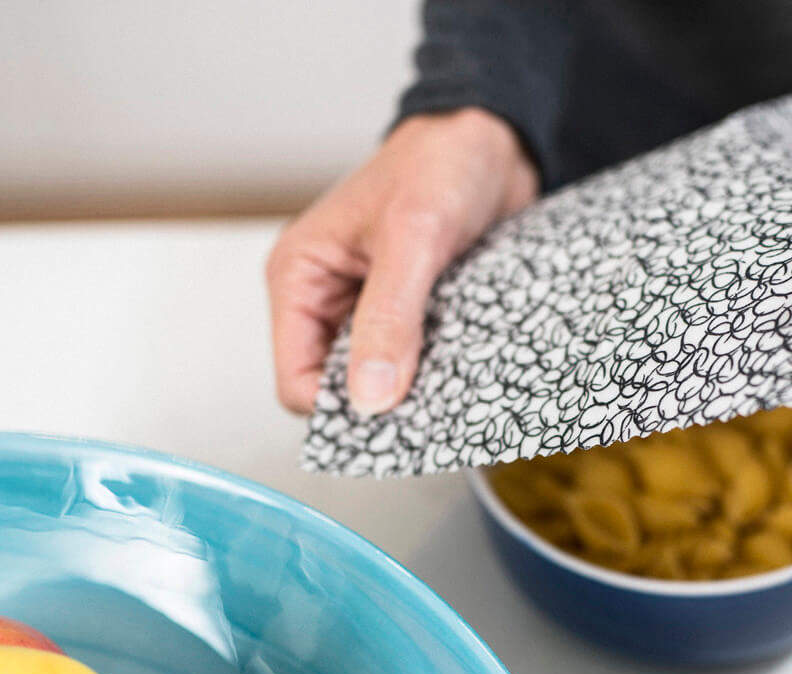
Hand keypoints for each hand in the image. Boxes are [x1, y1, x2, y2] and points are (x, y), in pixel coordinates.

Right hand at [266, 108, 537, 414]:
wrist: (494, 137)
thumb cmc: (440, 162)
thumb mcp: (413, 239)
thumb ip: (389, 318)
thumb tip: (369, 395)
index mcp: (301, 277)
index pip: (297, 381)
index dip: (339, 409)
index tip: (391, 418)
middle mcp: (329, 298)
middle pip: (340, 388)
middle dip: (382, 402)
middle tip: (431, 407)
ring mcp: (372, 307)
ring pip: (383, 380)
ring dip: (418, 387)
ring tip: (455, 382)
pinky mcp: (414, 311)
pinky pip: (420, 361)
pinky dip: (442, 369)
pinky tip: (469, 365)